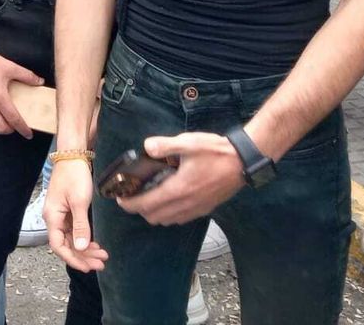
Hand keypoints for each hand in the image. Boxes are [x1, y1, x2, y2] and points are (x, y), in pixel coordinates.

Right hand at [46, 158, 107, 271]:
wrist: (73, 155)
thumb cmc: (74, 176)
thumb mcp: (80, 201)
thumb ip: (80, 226)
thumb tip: (81, 248)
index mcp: (52, 217)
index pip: (58, 246)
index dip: (72, 258)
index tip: (88, 266)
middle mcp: (53, 218)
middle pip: (66, 245)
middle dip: (83, 256)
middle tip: (101, 264)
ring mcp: (60, 215)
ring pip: (71, 239)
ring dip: (85, 249)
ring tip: (102, 256)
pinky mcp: (67, 211)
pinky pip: (74, 231)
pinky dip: (85, 239)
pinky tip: (95, 244)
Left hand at [117, 133, 245, 224]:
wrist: (243, 162)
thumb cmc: (215, 152)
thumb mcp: (188, 142)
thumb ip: (165, 145)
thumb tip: (146, 147)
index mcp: (178, 189)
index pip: (146, 204)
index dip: (129, 204)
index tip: (120, 199)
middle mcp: (186, 204)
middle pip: (154, 217)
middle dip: (139, 209)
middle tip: (132, 196)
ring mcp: (196, 209)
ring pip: (167, 220)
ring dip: (154, 213)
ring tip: (148, 197)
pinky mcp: (205, 209)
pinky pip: (181, 219)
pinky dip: (169, 214)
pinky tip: (169, 199)